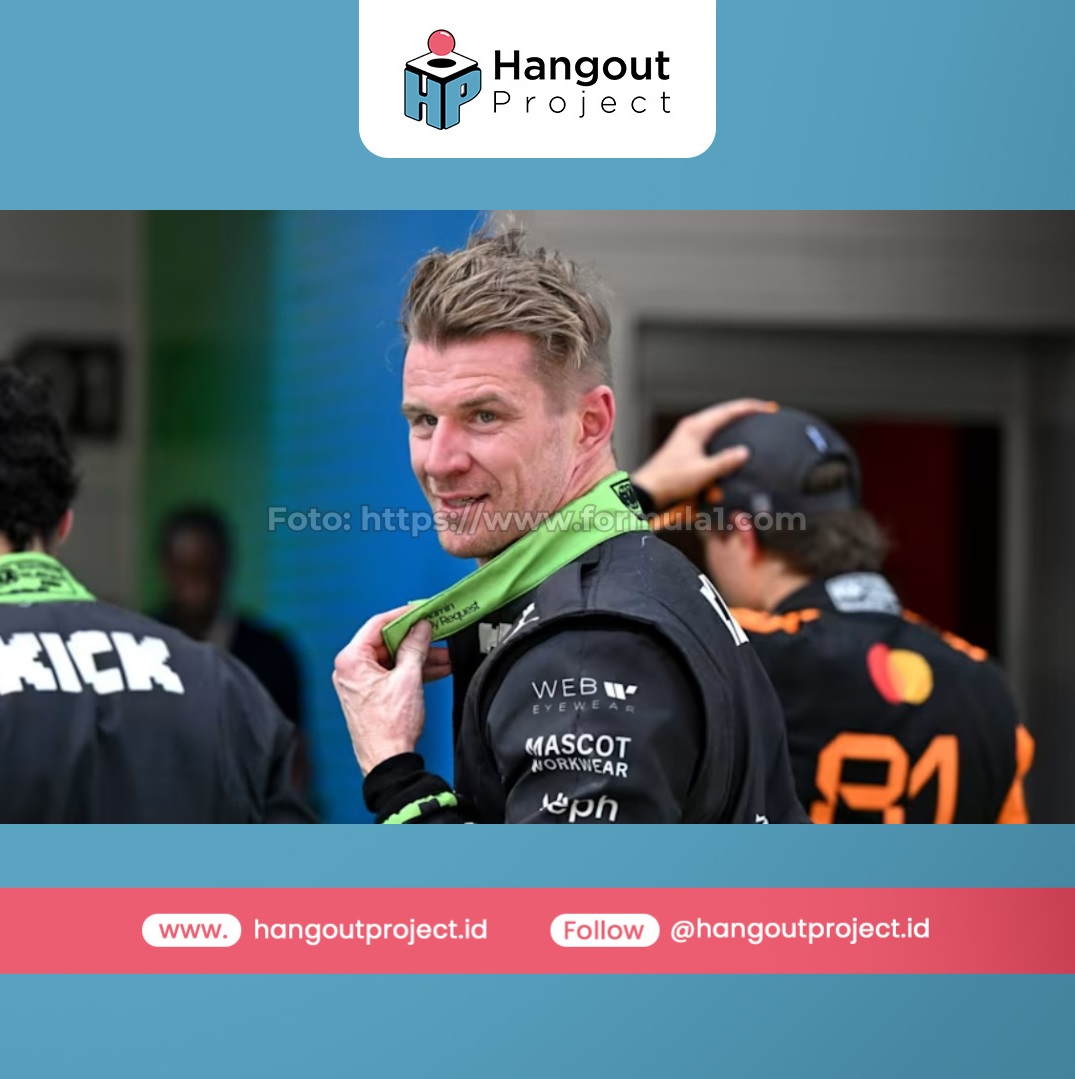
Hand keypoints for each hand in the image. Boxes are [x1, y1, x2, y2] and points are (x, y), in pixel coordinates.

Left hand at [333, 605, 442, 775]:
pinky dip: (412, 671)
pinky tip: (436, 669)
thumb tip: (421, 627)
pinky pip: (392, 674)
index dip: (403, 615)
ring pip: (393, 659)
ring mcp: (360, 683)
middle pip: (386, 642)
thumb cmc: (390, 725)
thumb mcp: (408, 679)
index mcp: (351, 660)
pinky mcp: (370, 695)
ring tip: (445, 656)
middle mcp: (351, 669)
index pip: (378, 624)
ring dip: (418, 657)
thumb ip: (415, 647)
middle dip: (416, 639)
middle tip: (437, 631)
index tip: (421, 610)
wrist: (387, 761)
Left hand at [630, 398, 774, 508]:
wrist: (647, 490)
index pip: (727, 411)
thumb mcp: (702, 472)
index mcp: (696, 428)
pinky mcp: (686, 445)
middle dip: (743, 410)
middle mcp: (691, 427)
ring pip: (716, 421)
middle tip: (763, 411)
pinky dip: (724, 432)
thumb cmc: (670, 481)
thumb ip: (725, 462)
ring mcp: (688, 435)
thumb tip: (744, 452)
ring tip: (751, 420)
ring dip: (733, 420)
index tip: (766, 408)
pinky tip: (731, 438)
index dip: (749, 408)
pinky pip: (710, 432)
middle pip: (722, 412)